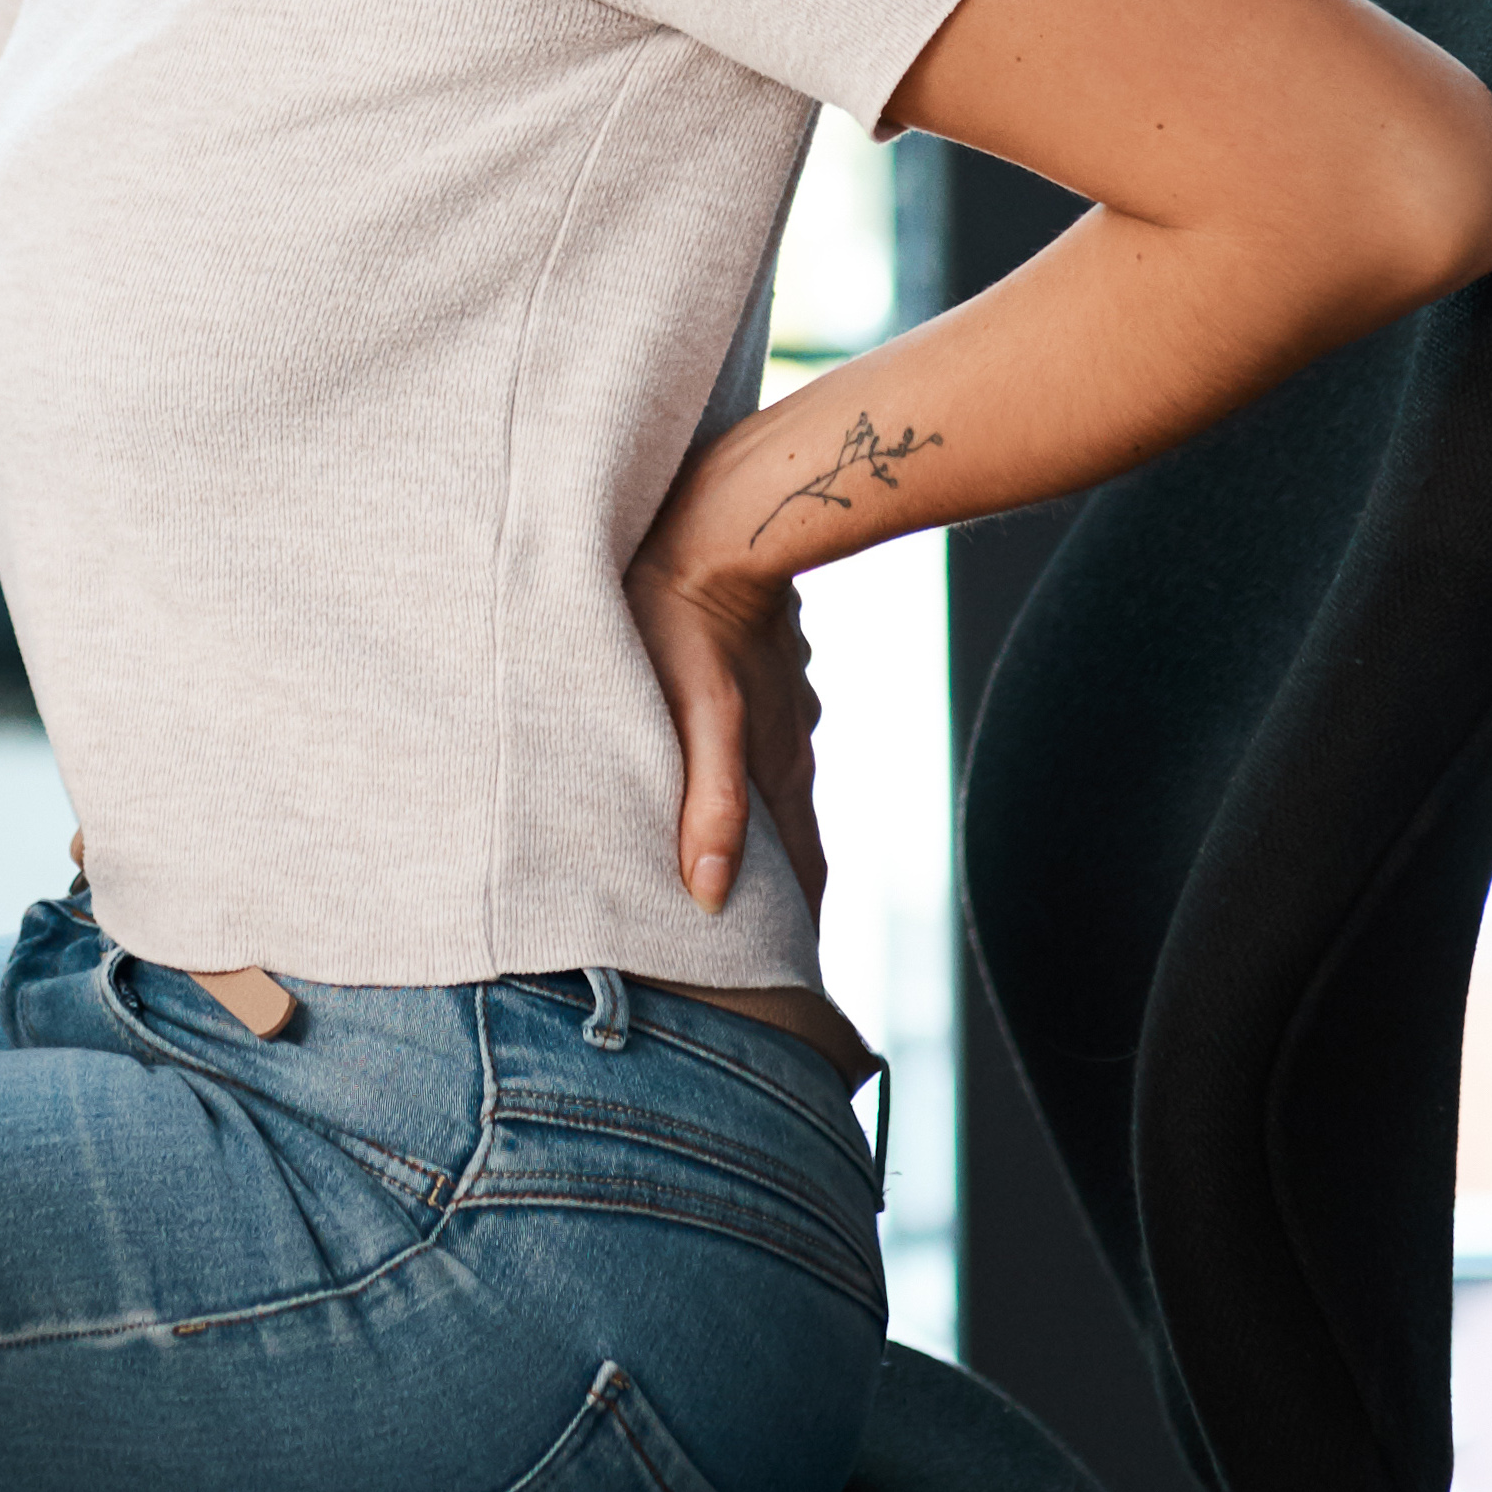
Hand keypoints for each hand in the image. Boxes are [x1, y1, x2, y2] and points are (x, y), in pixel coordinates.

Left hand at [626, 548, 825, 915]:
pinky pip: (756, 729)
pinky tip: (716, 757)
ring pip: (771, 777)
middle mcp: (791, 740)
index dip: (799, 926)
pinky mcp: (761, 663)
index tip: (791, 978)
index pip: (803, 872)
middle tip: (758, 933)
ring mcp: (781, 699)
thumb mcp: (698, 717)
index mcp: (778, 767)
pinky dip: (741, 763)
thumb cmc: (688, 613)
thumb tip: (713, 895)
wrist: (725, 512)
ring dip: (755, 819)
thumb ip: (711, 804)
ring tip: (727, 854)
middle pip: (790, 832)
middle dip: (778, 884)